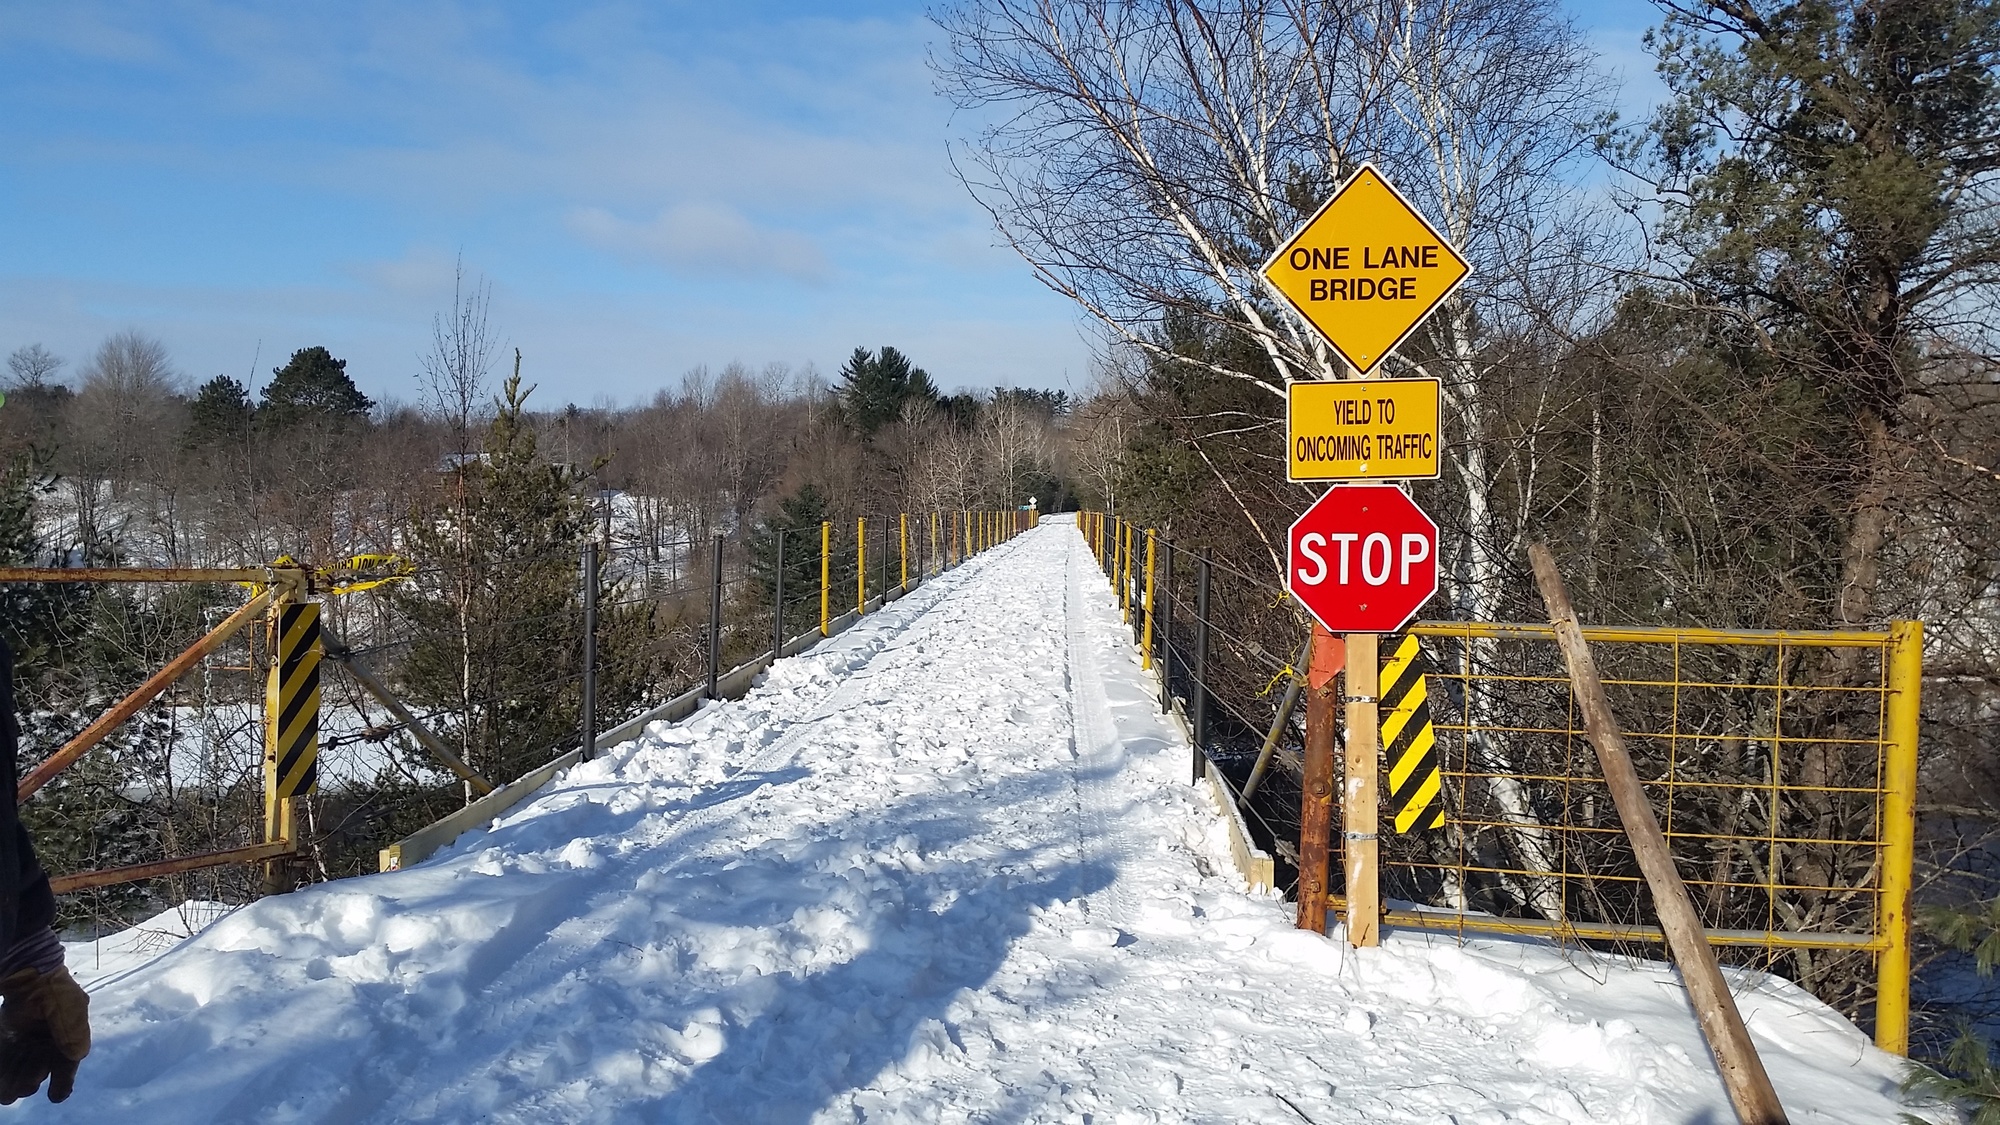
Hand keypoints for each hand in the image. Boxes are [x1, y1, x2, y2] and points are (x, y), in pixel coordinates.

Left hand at [0, 965, 89, 1103]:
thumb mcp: (69, 1008)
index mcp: (70, 1035)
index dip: (63, 1081)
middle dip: (30, 1082)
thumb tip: (76, 1057)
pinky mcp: (11, 1035)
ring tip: (6, 1096)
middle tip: (19, 1091)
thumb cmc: (54, 989)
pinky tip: (0, 1082)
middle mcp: (50, 1040)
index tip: (56, 1096)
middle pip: (40, 1067)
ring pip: (22, 1065)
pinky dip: (4, 1069)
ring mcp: (30, 1038)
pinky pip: (7, 1056)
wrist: (29, 972)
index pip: (67, 1063)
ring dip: (14, 1080)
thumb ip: (71, 1032)